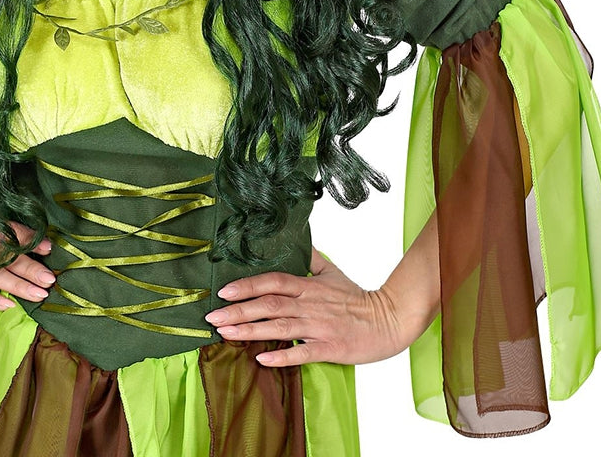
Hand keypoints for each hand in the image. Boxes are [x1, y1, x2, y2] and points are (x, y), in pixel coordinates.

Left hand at [202, 245, 407, 365]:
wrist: (389, 319)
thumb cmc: (358, 298)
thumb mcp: (332, 271)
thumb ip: (311, 258)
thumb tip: (295, 241)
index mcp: (308, 286)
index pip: (272, 281)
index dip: (247, 286)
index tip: (223, 291)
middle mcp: (310, 305)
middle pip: (269, 305)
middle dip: (238, 310)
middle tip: (212, 318)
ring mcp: (319, 327)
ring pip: (279, 327)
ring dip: (250, 331)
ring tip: (226, 335)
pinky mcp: (330, 348)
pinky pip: (302, 353)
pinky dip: (282, 355)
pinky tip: (262, 359)